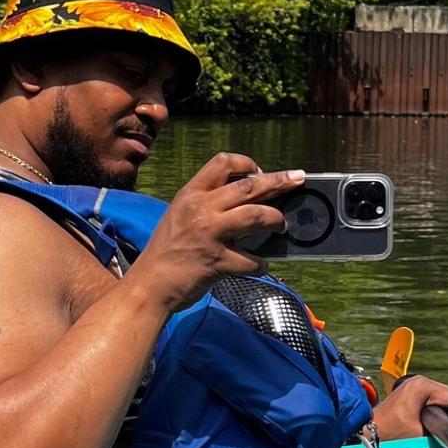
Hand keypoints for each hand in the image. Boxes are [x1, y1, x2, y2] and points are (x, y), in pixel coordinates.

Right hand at [130, 153, 304, 312]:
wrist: (149, 285)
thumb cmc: (165, 252)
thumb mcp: (179, 215)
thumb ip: (206, 204)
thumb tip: (244, 199)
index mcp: (191, 194)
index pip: (223, 162)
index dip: (247, 164)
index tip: (259, 172)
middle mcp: (201, 209)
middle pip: (249, 186)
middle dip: (279, 181)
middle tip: (297, 179)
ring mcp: (210, 234)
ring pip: (257, 216)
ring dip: (276, 220)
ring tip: (282, 225)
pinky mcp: (218, 261)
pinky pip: (252, 260)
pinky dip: (261, 264)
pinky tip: (261, 265)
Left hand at [371, 373, 447, 441]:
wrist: (370, 429)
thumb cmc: (391, 431)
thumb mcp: (420, 433)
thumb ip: (441, 431)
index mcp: (422, 386)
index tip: (445, 427)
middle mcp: (419, 380)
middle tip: (438, 427)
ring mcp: (415, 383)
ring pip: (442, 397)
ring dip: (440, 411)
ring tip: (430, 423)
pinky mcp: (411, 390)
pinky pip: (432, 397)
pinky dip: (432, 409)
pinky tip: (425, 419)